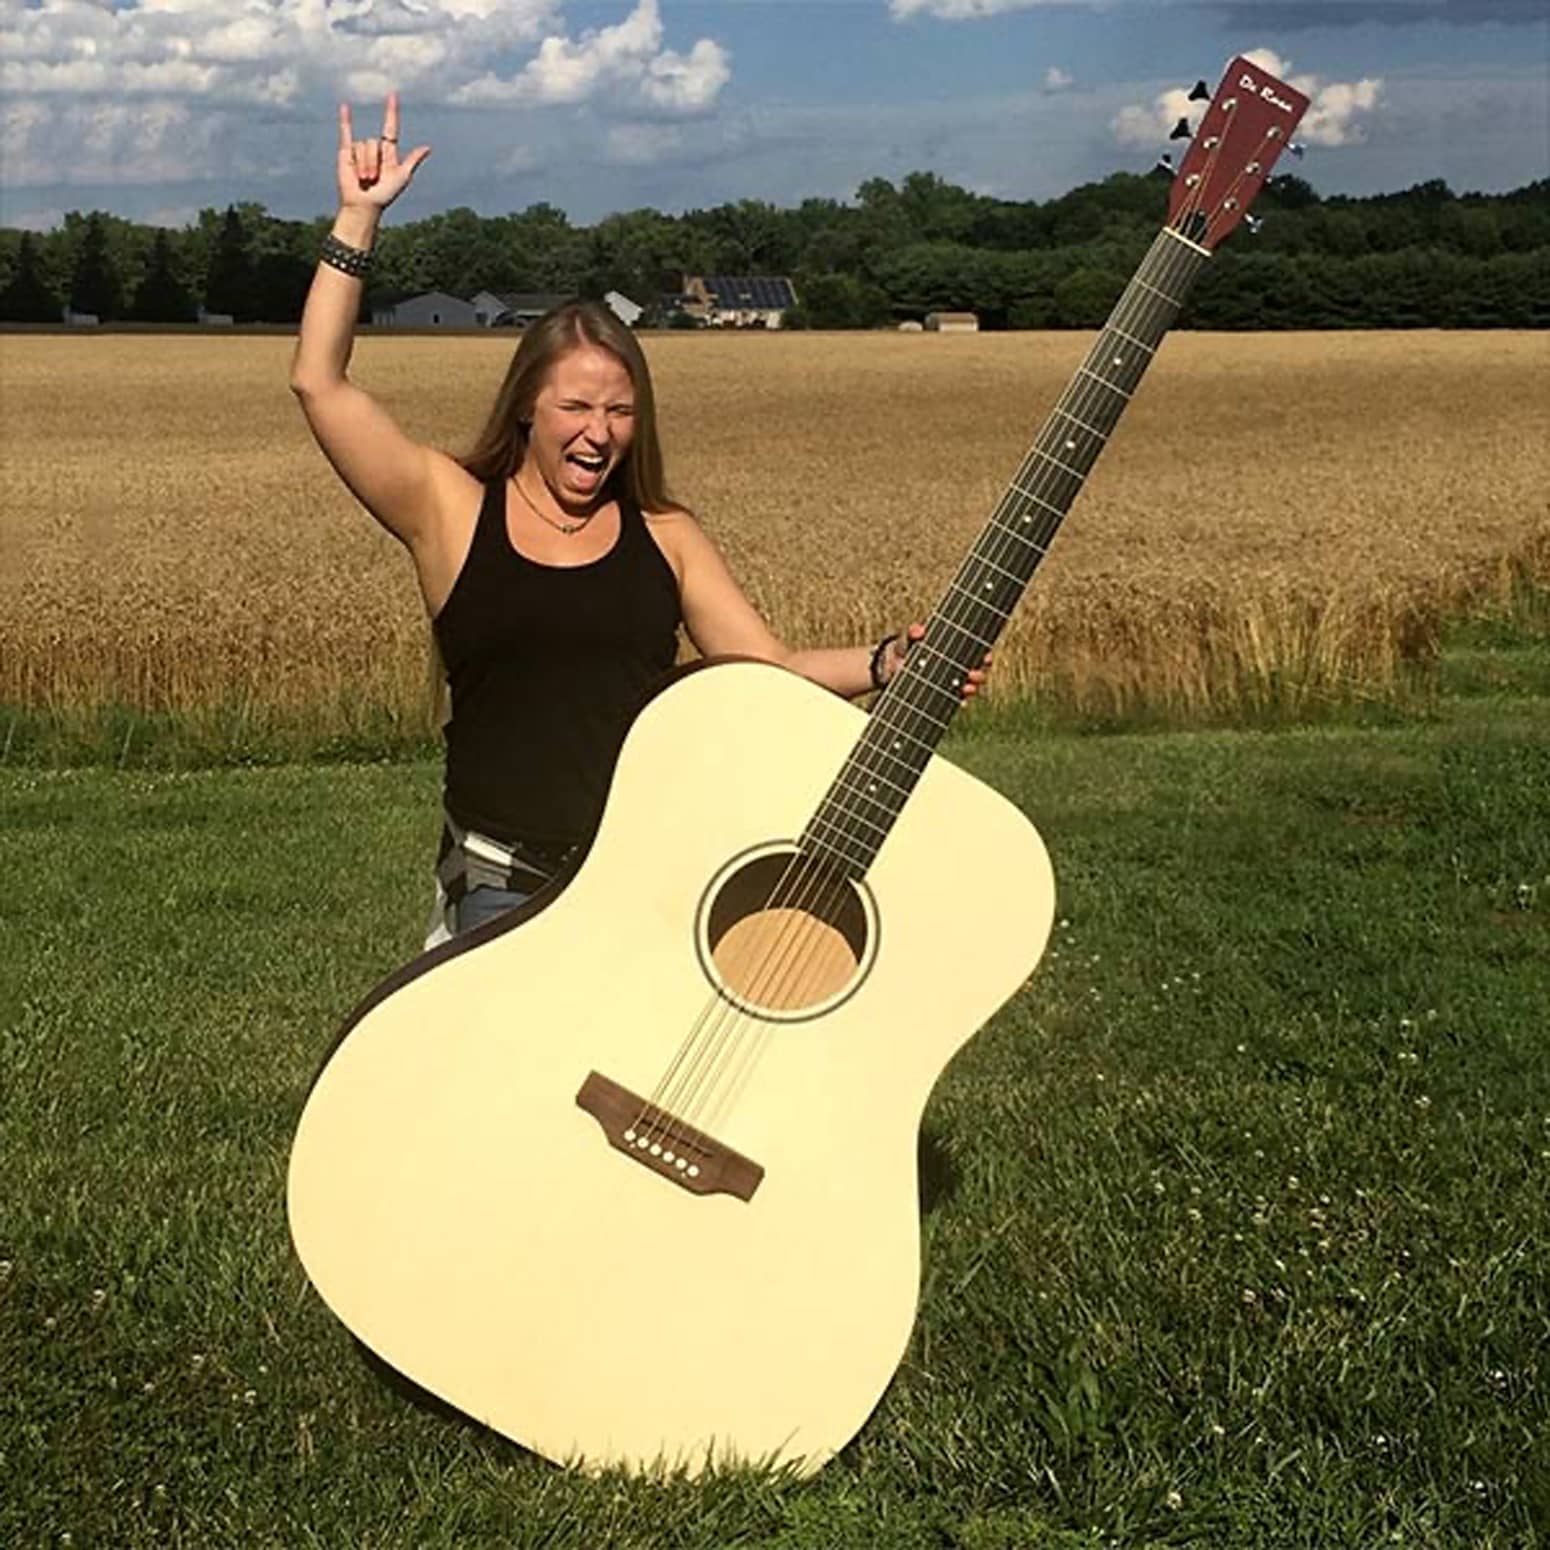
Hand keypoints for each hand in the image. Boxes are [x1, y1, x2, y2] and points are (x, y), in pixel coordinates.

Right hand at [337, 91, 429, 210]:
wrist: (364, 205)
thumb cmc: (385, 195)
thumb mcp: (402, 177)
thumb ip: (412, 161)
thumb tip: (427, 147)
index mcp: (389, 152)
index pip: (390, 127)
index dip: (391, 111)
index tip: (392, 95)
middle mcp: (375, 149)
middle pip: (374, 143)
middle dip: (373, 162)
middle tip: (374, 179)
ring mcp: (360, 150)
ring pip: (362, 146)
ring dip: (363, 164)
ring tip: (364, 179)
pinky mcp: (346, 152)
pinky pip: (345, 132)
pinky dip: (345, 120)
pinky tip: (345, 107)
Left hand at [885, 622, 991, 699]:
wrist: (891, 667)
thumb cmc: (906, 648)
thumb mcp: (908, 638)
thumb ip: (913, 632)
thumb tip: (920, 630)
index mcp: (955, 651)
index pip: (976, 654)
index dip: (985, 656)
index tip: (986, 657)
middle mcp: (957, 668)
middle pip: (977, 673)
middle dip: (979, 675)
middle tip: (973, 674)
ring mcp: (950, 683)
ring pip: (969, 688)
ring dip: (971, 689)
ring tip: (965, 688)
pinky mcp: (941, 695)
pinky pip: (954, 701)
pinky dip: (959, 702)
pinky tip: (959, 702)